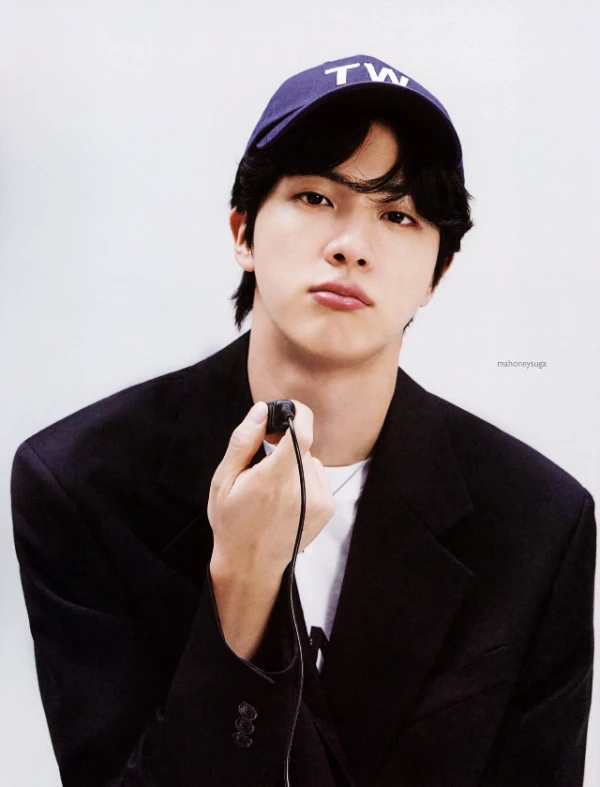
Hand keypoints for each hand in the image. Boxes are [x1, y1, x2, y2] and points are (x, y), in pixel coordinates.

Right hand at [208, 400, 334, 580]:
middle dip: (285, 444)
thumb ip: (244, 441)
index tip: (288, 410)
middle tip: (264, 461)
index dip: (298, 414)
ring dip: (294, 464)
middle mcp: (302, 490)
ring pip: (310, 460)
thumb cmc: (232, 522)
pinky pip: (318, 476)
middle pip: (302, 445)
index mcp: (273, 480)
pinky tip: (287, 500)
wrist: (251, 565)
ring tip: (273, 489)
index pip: (301, 434)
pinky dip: (304, 480)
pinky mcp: (327, 508)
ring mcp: (319, 500)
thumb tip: (262, 411)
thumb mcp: (223, 480)